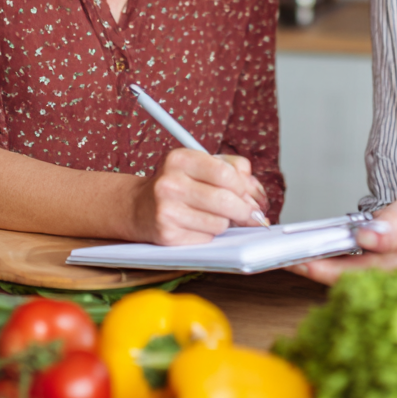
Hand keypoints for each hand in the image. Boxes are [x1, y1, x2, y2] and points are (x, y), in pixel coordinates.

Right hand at [130, 148, 268, 244]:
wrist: (139, 206)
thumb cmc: (178, 183)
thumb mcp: (201, 164)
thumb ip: (234, 169)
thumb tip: (257, 196)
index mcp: (180, 158)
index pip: (225, 173)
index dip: (243, 187)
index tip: (248, 194)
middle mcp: (170, 183)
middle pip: (225, 201)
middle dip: (244, 210)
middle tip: (249, 213)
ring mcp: (166, 211)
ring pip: (219, 223)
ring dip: (224, 222)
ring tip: (211, 214)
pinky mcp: (167, 235)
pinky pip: (207, 238)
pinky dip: (209, 234)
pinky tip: (197, 225)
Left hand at [291, 194, 396, 285]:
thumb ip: (392, 222)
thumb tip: (365, 236)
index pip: (346, 273)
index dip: (314, 268)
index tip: (289, 259)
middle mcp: (392, 288)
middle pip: (340, 285)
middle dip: (311, 270)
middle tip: (280, 255)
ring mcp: (393, 293)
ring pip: (349, 288)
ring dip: (324, 273)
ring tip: (296, 255)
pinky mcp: (394, 292)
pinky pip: (362, 286)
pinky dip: (342, 274)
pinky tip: (328, 261)